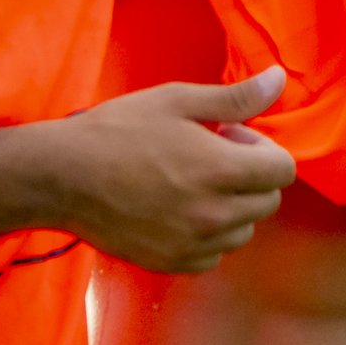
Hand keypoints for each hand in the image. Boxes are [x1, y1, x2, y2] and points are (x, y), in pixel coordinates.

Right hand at [46, 68, 295, 273]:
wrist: (61, 178)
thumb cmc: (118, 131)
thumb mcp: (178, 100)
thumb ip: (235, 97)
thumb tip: (279, 80)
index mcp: (220, 170)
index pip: (283, 170)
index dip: (263, 149)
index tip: (231, 138)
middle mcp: (213, 214)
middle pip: (268, 201)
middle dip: (250, 177)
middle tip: (210, 157)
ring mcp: (192, 244)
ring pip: (243, 231)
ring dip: (232, 207)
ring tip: (193, 184)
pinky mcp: (170, 263)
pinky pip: (214, 255)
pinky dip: (208, 236)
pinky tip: (179, 210)